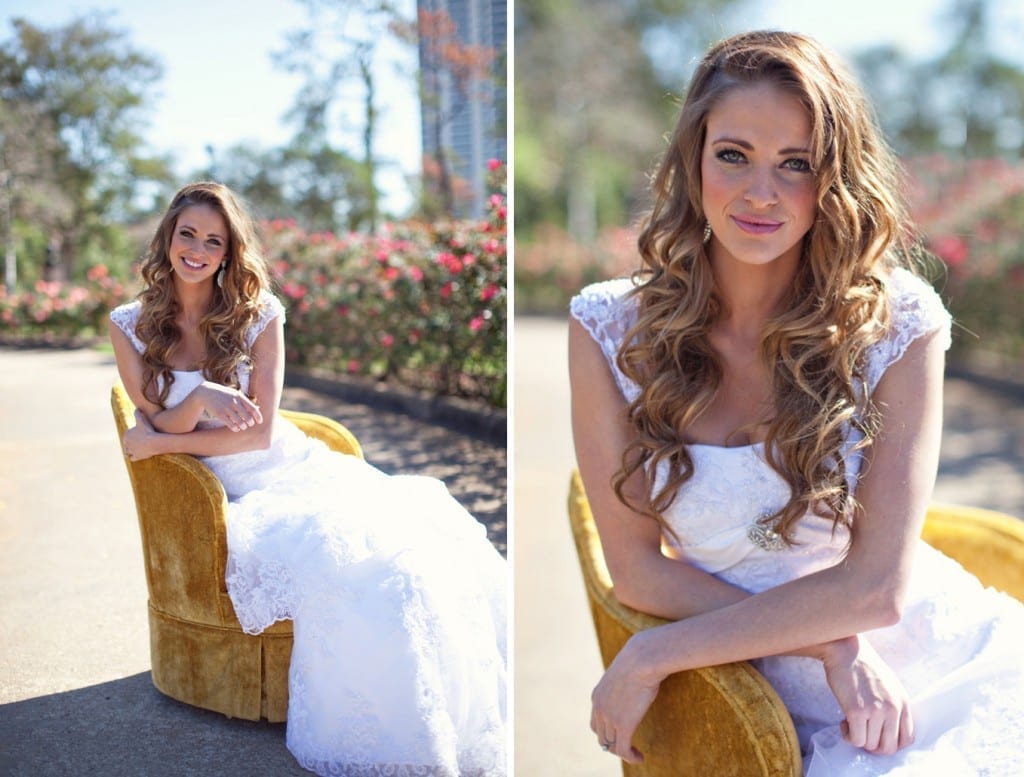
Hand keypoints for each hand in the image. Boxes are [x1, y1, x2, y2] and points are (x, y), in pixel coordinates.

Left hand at [123, 409, 161, 460]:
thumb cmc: (148, 430)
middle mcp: (126, 444)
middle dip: (131, 444)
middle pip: (127, 445)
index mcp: (126, 435)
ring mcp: (131, 451)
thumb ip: (138, 413)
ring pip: (128, 452)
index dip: (131, 437)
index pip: (127, 437)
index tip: (137, 437)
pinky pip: (132, 458)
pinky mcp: (136, 456)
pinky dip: (134, 457)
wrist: (154, 441)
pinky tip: (139, 455)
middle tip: (138, 444)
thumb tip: (137, 408)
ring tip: (137, 450)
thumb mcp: (142, 420)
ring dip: (131, 451)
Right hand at [195, 381, 262, 431]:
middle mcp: (234, 402)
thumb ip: (245, 402)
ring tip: (243, 427)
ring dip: (243, 427)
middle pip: (248, 417)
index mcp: (239, 397)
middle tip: (249, 425)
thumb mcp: (235, 394)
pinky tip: (236, 428)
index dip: (258, 417)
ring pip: (240, 422)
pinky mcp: (220, 414)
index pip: (253, 408)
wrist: (206, 392)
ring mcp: (227, 408)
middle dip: (250, 423)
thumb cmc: (223, 395)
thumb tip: (258, 409)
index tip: (260, 422)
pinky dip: (235, 428)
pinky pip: (231, 424)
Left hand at [590, 631, 662, 763]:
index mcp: (597, 696)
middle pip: (602, 737)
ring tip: (635, 754)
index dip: (606, 733)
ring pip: (612, 745)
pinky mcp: (624, 725)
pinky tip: (640, 758)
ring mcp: (610, 717)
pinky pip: (623, 749)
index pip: (595, 723)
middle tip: (628, 747)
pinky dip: (631, 757)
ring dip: (623, 752)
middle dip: (613, 744)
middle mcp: (599, 708)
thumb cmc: (639, 660)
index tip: (618, 736)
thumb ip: (624, 680)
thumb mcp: (625, 671)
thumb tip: (635, 675)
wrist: (642, 658)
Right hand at [821, 635, 913, 754]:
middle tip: (862, 734)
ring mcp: (876, 710)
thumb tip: (888, 731)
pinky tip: (844, 723)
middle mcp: (893, 708)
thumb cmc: (863, 666)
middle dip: (873, 746)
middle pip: (888, 747)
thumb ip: (893, 706)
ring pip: (870, 745)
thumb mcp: (889, 685)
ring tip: (851, 724)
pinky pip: (856, 739)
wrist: (845, 650)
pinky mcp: (857, 711)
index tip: (877, 737)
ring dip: (859, 739)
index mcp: (903, 702)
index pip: (907, 739)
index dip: (890, 743)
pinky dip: (849, 736)